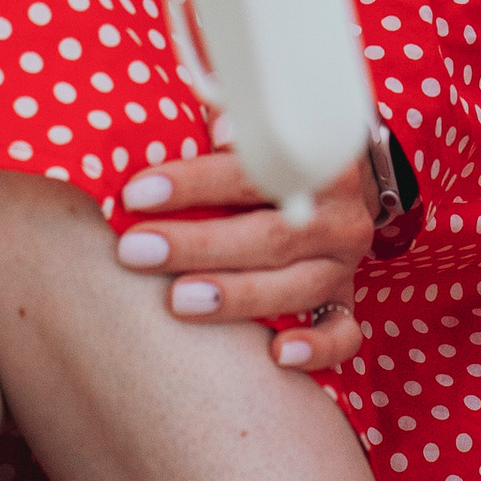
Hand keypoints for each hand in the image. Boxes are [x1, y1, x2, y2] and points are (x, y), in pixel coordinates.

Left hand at [112, 147, 377, 372]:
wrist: (333, 189)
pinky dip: (315, 347)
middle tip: (135, 249)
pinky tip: (276, 354)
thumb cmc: (272, 162)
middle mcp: (339, 217)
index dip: (194, 182)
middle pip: (270, 236)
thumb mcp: (260, 136)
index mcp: (319, 164)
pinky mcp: (345, 304)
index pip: (253, 173)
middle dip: (197, 244)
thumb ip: (232, 129)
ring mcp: (343, 266)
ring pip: (297, 288)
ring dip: (235, 296)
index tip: (136, 192)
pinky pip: (342, 335)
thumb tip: (218, 126)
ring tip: (176, 300)